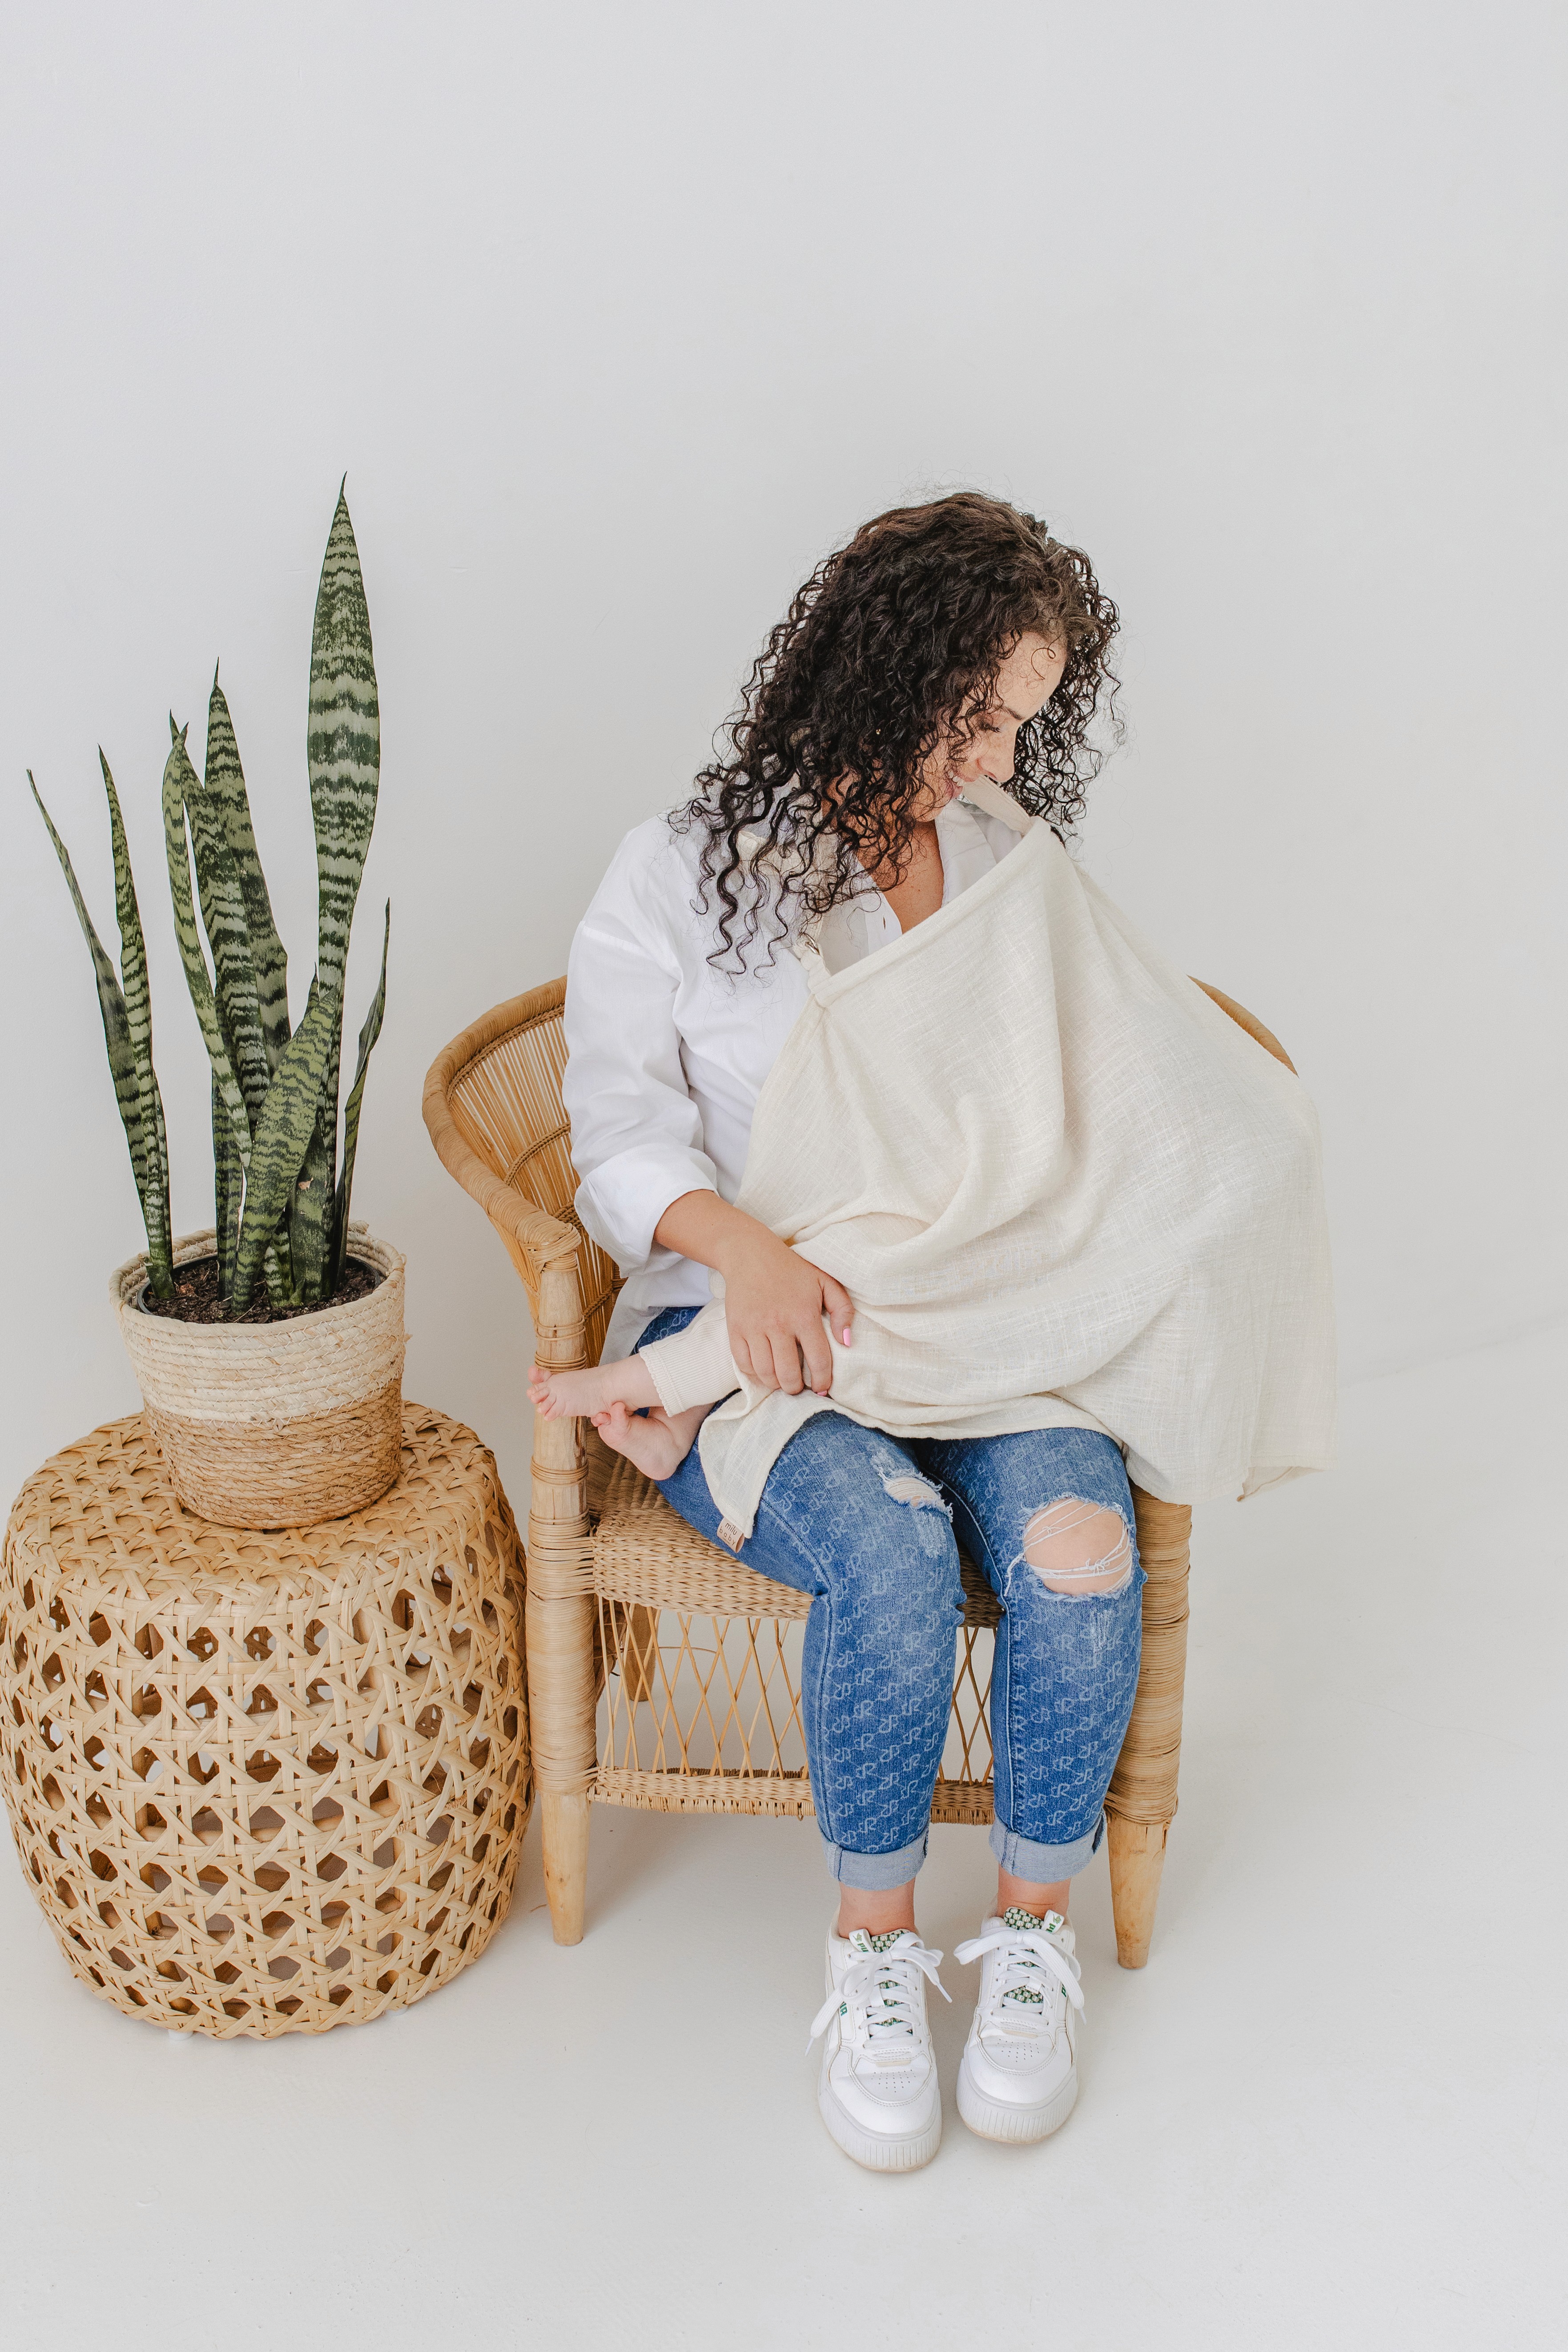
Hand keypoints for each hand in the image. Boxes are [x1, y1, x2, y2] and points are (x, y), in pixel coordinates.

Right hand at [652, 1190, 853, 1397]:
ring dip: (776, 1384)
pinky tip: (764, 1370)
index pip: (818, 1360)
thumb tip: (847, 1342)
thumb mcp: (825, 1282)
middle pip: (788, 1374)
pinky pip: (743, 1364)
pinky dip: (754, 1374)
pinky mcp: (735, 1330)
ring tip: (782, 1380)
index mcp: (804, 1315)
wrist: (750, 1254)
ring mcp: (754, 1329)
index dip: (823, 1381)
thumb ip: (843, 1311)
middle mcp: (778, 1325)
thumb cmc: (792, 1270)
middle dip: (796, 1388)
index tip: (823, 1389)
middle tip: (800, 1386)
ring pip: (765, 1373)